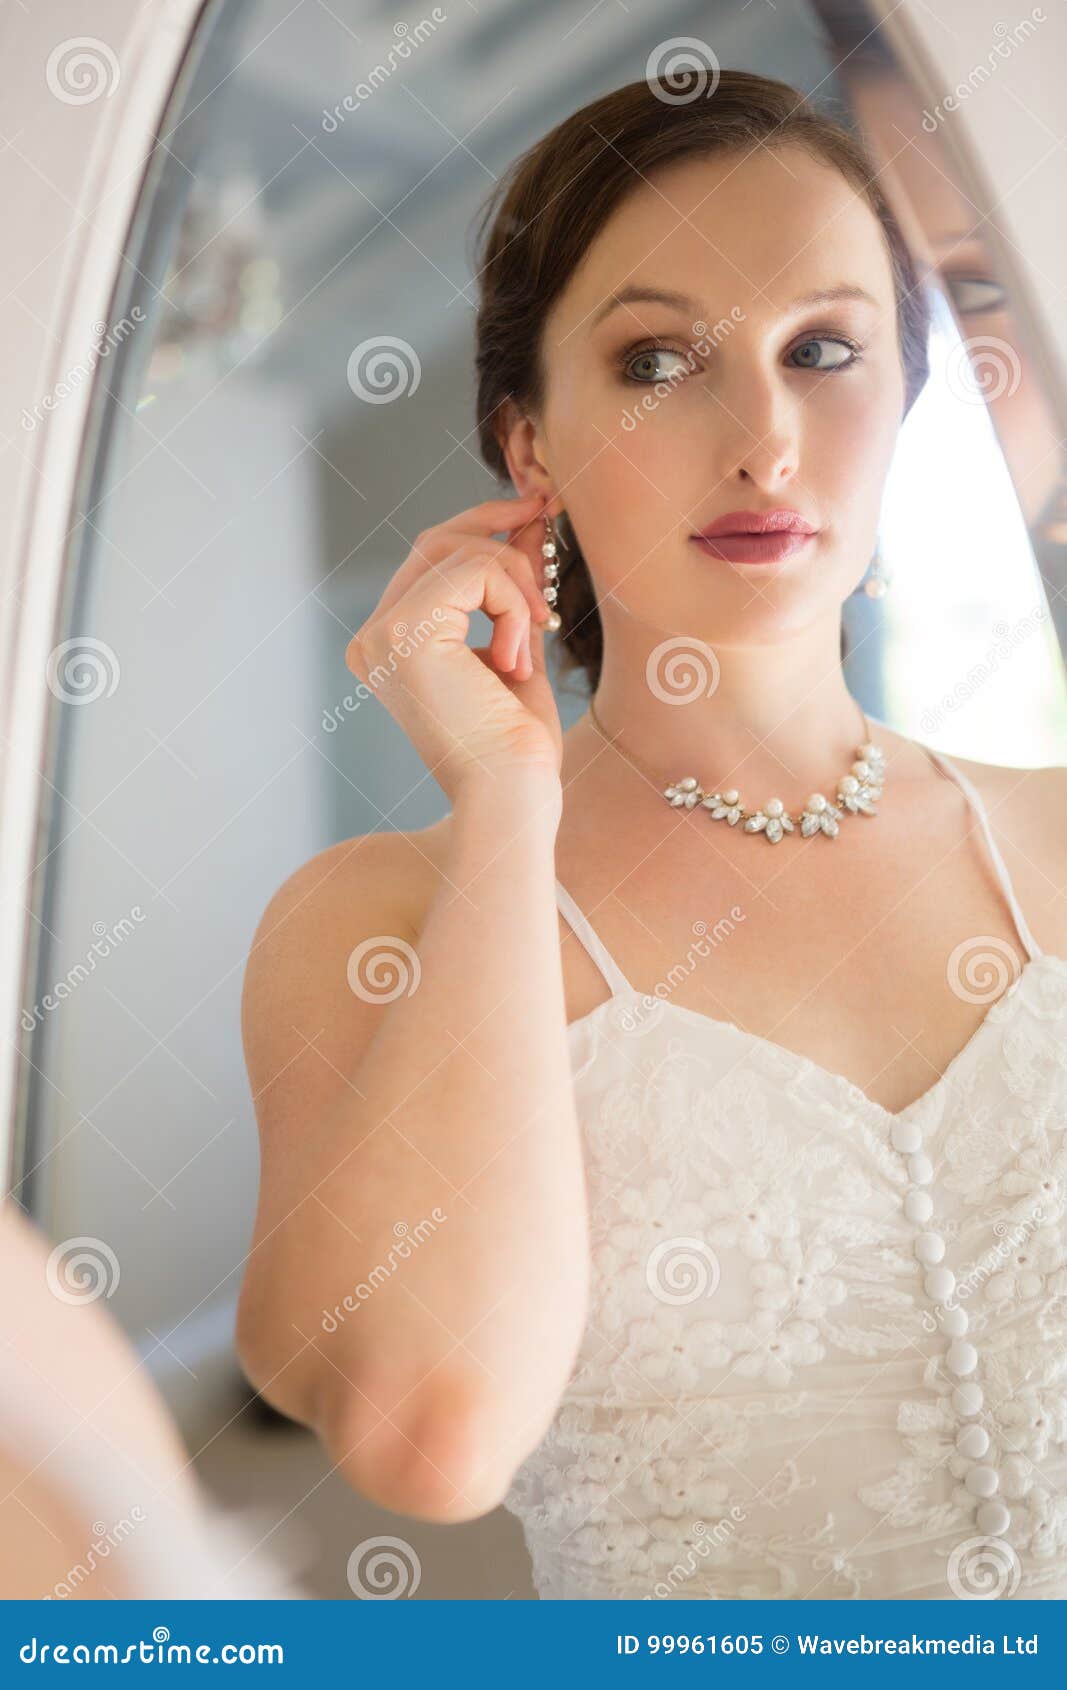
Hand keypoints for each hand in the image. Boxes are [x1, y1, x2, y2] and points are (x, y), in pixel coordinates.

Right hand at [345, 494, 564, 799]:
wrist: (511, 794)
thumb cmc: (515, 744)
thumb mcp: (513, 649)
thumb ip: (507, 592)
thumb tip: (524, 525)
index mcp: (388, 646)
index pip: (428, 559)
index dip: (482, 528)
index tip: (532, 514)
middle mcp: (372, 639)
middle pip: (436, 542)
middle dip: (499, 532)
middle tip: (547, 527)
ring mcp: (382, 634)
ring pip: (460, 552)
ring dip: (516, 584)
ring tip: (532, 636)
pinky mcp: (405, 631)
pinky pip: (474, 571)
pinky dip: (511, 604)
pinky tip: (514, 659)